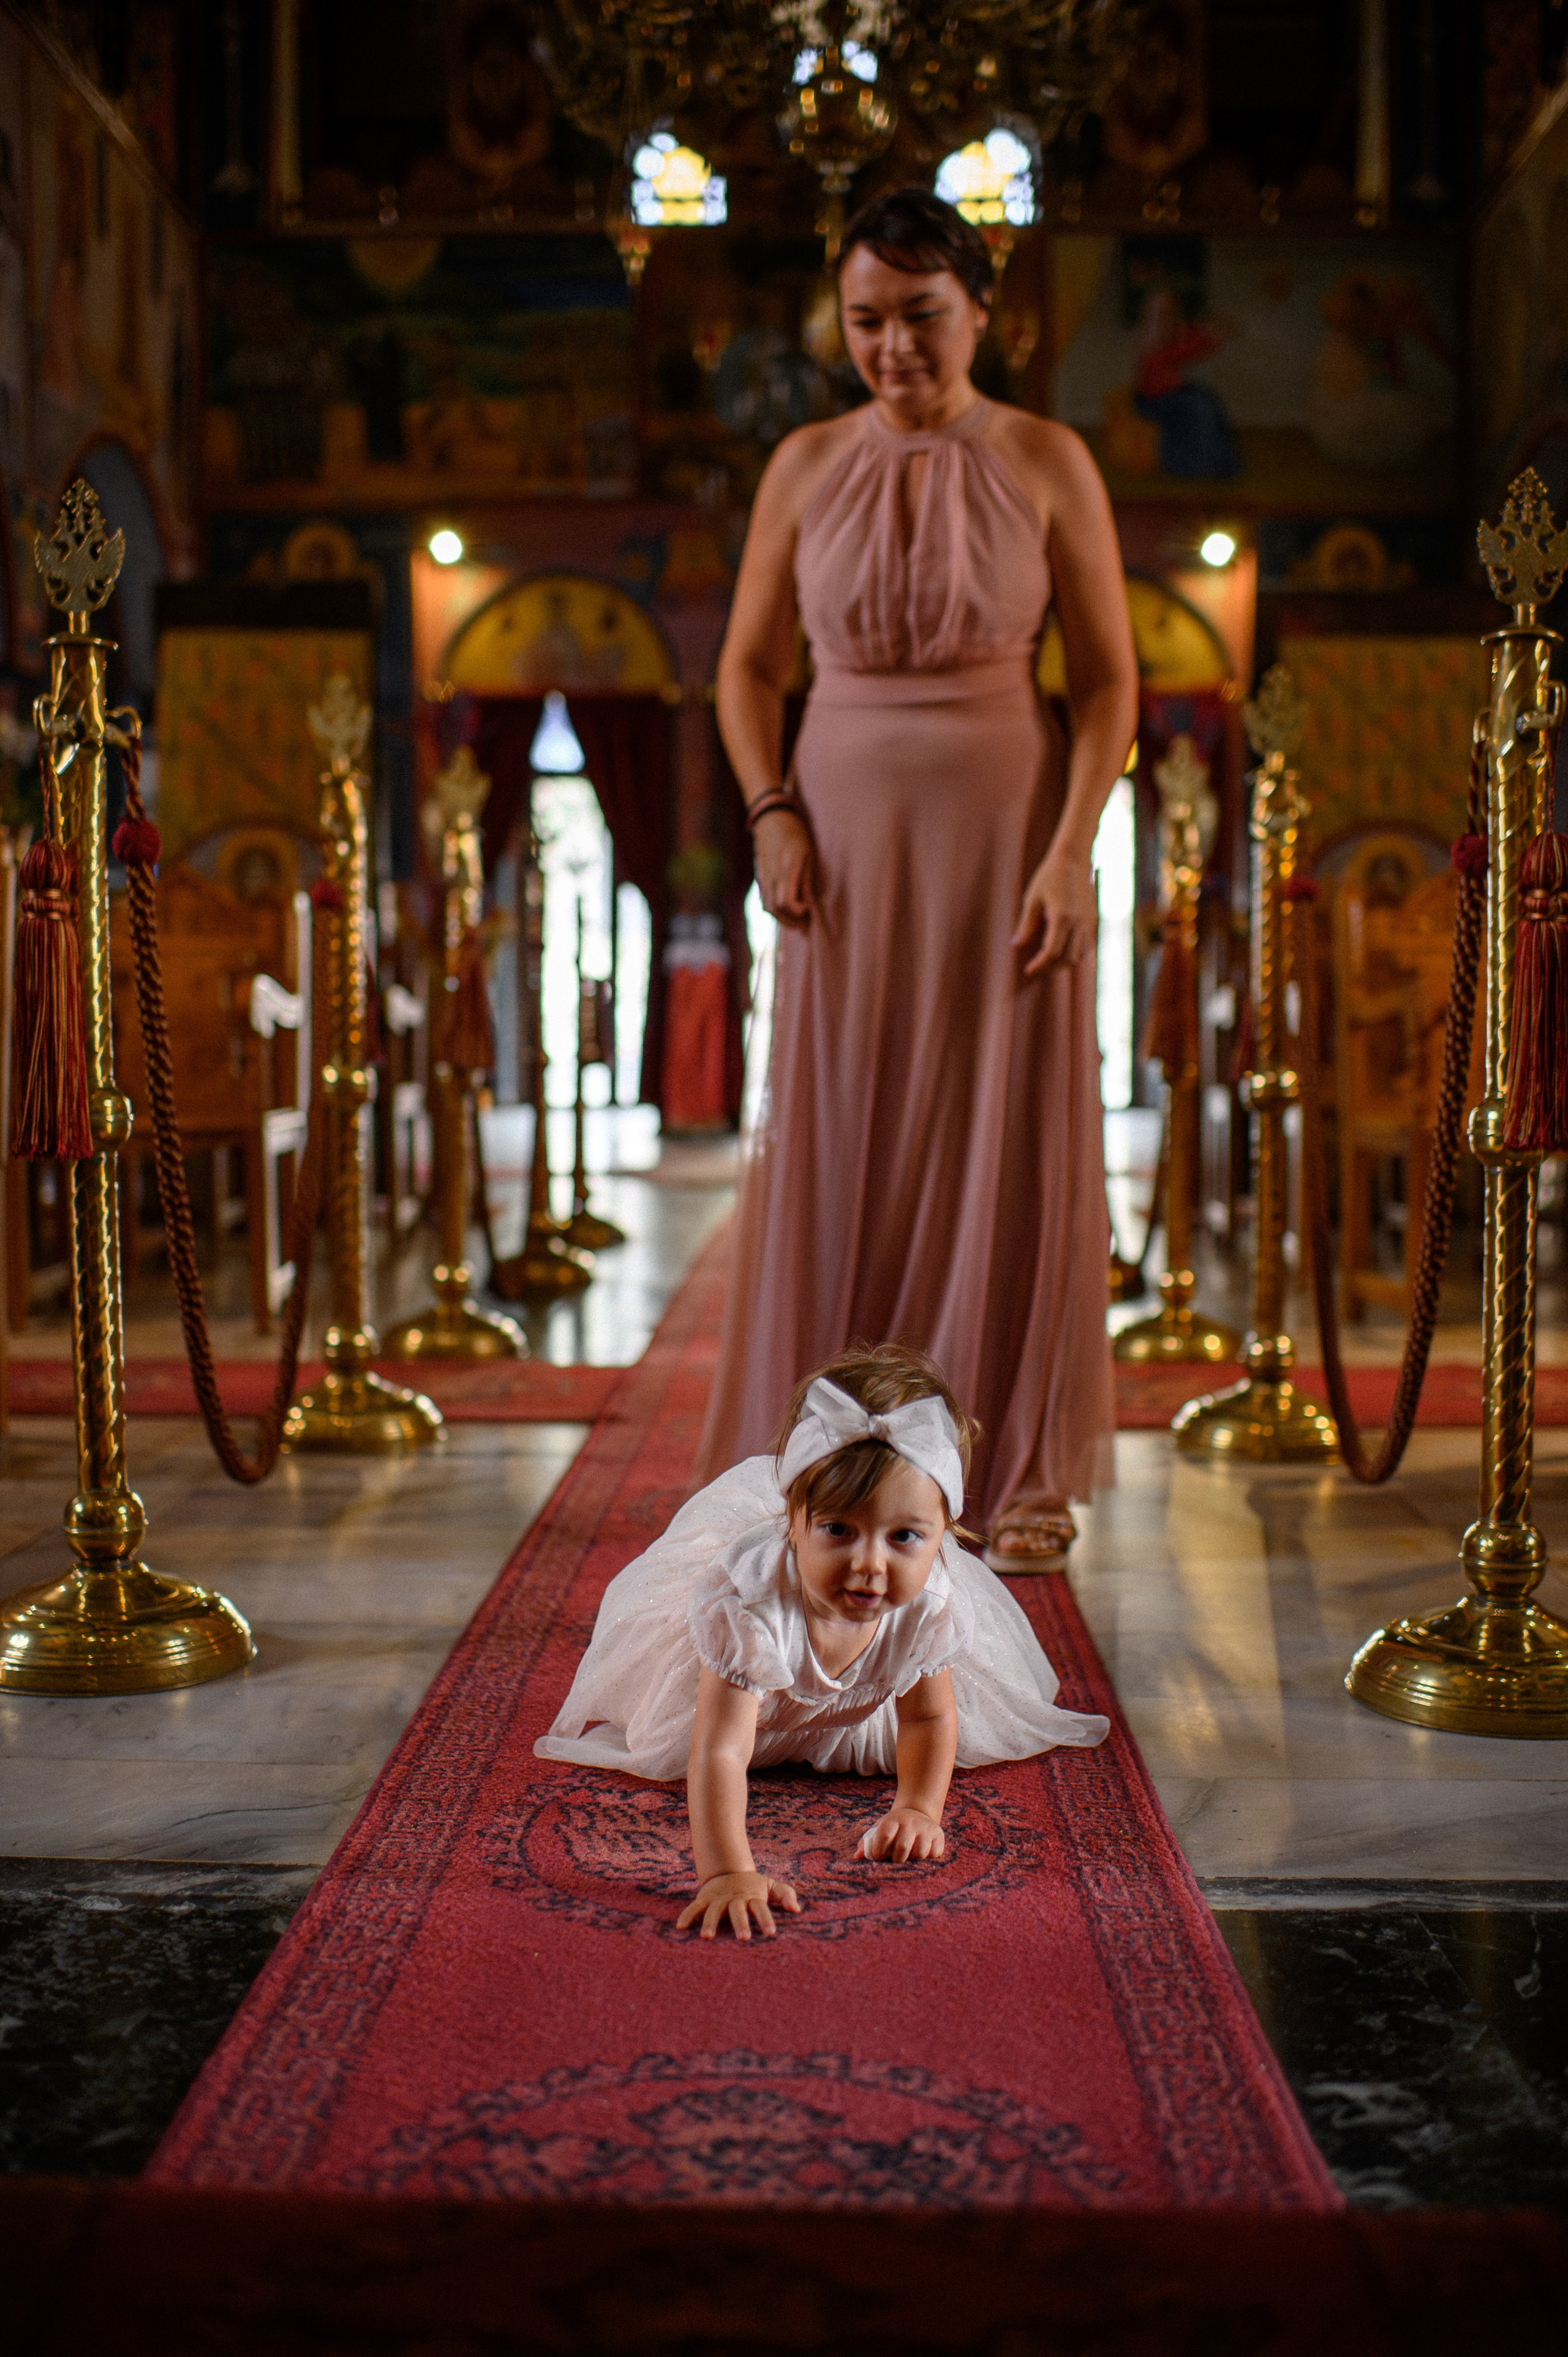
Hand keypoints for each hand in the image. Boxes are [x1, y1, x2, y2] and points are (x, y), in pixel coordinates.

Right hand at [676, 1870, 800, 1939]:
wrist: (729, 1869)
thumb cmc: (753, 1886)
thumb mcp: (770, 1885)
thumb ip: (785, 1894)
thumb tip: (797, 1909)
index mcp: (752, 1897)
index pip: (761, 1908)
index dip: (766, 1919)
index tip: (771, 1933)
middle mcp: (735, 1898)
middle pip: (738, 1910)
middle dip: (740, 1923)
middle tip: (744, 1938)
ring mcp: (718, 1898)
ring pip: (714, 1910)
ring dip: (711, 1922)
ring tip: (707, 1937)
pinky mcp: (704, 1898)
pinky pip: (694, 1907)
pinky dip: (687, 1915)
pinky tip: (681, 1927)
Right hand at [751, 808, 813, 928]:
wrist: (770, 818)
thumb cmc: (793, 832)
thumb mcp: (807, 853)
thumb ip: (806, 879)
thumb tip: (808, 903)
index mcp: (785, 869)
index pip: (786, 902)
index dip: (798, 912)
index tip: (809, 910)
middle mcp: (771, 876)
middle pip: (775, 910)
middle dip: (791, 921)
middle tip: (805, 925)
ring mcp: (763, 877)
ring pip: (767, 908)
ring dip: (782, 918)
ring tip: (796, 920)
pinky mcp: (759, 877)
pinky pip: (764, 900)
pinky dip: (774, 910)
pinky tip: (785, 909)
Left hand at [859, 1806, 945, 1862]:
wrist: (918, 1813)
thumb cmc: (894, 1829)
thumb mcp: (879, 1830)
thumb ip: (867, 1843)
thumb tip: (856, 1857)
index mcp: (893, 1820)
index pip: (884, 1834)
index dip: (879, 1850)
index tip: (878, 1858)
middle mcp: (910, 1821)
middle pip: (902, 1847)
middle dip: (896, 1860)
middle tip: (894, 1861)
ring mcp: (926, 1828)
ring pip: (920, 1854)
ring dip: (912, 1861)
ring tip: (908, 1858)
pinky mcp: (939, 1835)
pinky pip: (934, 1855)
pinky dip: (927, 1860)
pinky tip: (921, 1855)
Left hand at [1012, 847, 1097, 973]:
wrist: (1074, 859)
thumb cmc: (1049, 876)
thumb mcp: (1032, 899)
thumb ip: (1026, 924)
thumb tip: (1016, 945)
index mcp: (1061, 917)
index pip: (1052, 951)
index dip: (1040, 964)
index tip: (1028, 970)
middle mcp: (1078, 922)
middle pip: (1067, 958)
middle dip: (1051, 968)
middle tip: (1036, 968)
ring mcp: (1088, 922)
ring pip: (1080, 955)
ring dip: (1065, 964)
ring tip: (1049, 963)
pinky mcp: (1093, 920)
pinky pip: (1088, 946)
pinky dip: (1076, 954)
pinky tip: (1063, 953)